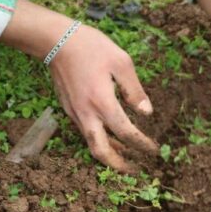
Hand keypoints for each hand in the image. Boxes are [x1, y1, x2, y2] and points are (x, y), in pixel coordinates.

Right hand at [0, 0, 156, 171]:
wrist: (56, 40)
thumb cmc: (92, 47)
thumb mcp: (121, 63)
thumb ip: (134, 90)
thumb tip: (147, 113)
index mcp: (102, 102)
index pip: (125, 132)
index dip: (141, 144)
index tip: (154, 150)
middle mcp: (86, 113)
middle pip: (101, 150)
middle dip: (118, 165)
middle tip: (134, 171)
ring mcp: (74, 112)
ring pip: (91, 142)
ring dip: (109, 152)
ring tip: (127, 155)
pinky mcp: (68, 108)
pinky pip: (85, 130)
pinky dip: (99, 138)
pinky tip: (111, 134)